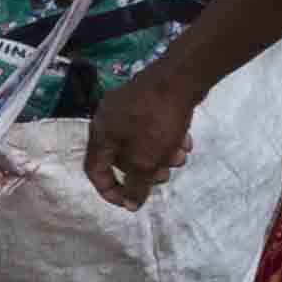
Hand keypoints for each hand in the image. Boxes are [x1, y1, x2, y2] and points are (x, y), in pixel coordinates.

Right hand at [84, 57, 206, 211]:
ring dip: (161, 156)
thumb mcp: (146, 159)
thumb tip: (131, 205)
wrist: (182, 76)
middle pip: (122, 158)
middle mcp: (109, 119)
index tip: (130, 202)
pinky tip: (186, 141)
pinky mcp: (148, 100)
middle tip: (165, 176)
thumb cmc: (157, 119)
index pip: (95, 170)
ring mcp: (128, 107)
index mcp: (101, 133)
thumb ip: (137, 185)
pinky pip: (152, 128)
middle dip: (145, 172)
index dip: (110, 191)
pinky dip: (166, 139)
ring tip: (181, 157)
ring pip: (141, 144)